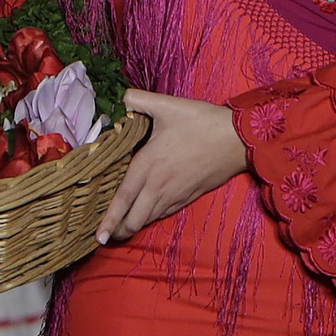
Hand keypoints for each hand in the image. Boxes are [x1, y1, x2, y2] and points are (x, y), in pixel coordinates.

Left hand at [96, 88, 246, 244]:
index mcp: (148, 164)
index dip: (109, 219)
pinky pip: (164, 214)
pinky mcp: (188, 197)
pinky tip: (146, 215)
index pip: (123, 198)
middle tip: (106, 235)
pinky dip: (151, 218)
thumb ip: (139, 99)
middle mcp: (159, 185)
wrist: (237, 139)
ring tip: (122, 229)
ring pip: (149, 220)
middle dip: (119, 230)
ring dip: (134, 227)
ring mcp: (175, 194)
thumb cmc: (201, 122)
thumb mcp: (167, 105)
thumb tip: (121, 99)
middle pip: (134, 219)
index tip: (98, 237)